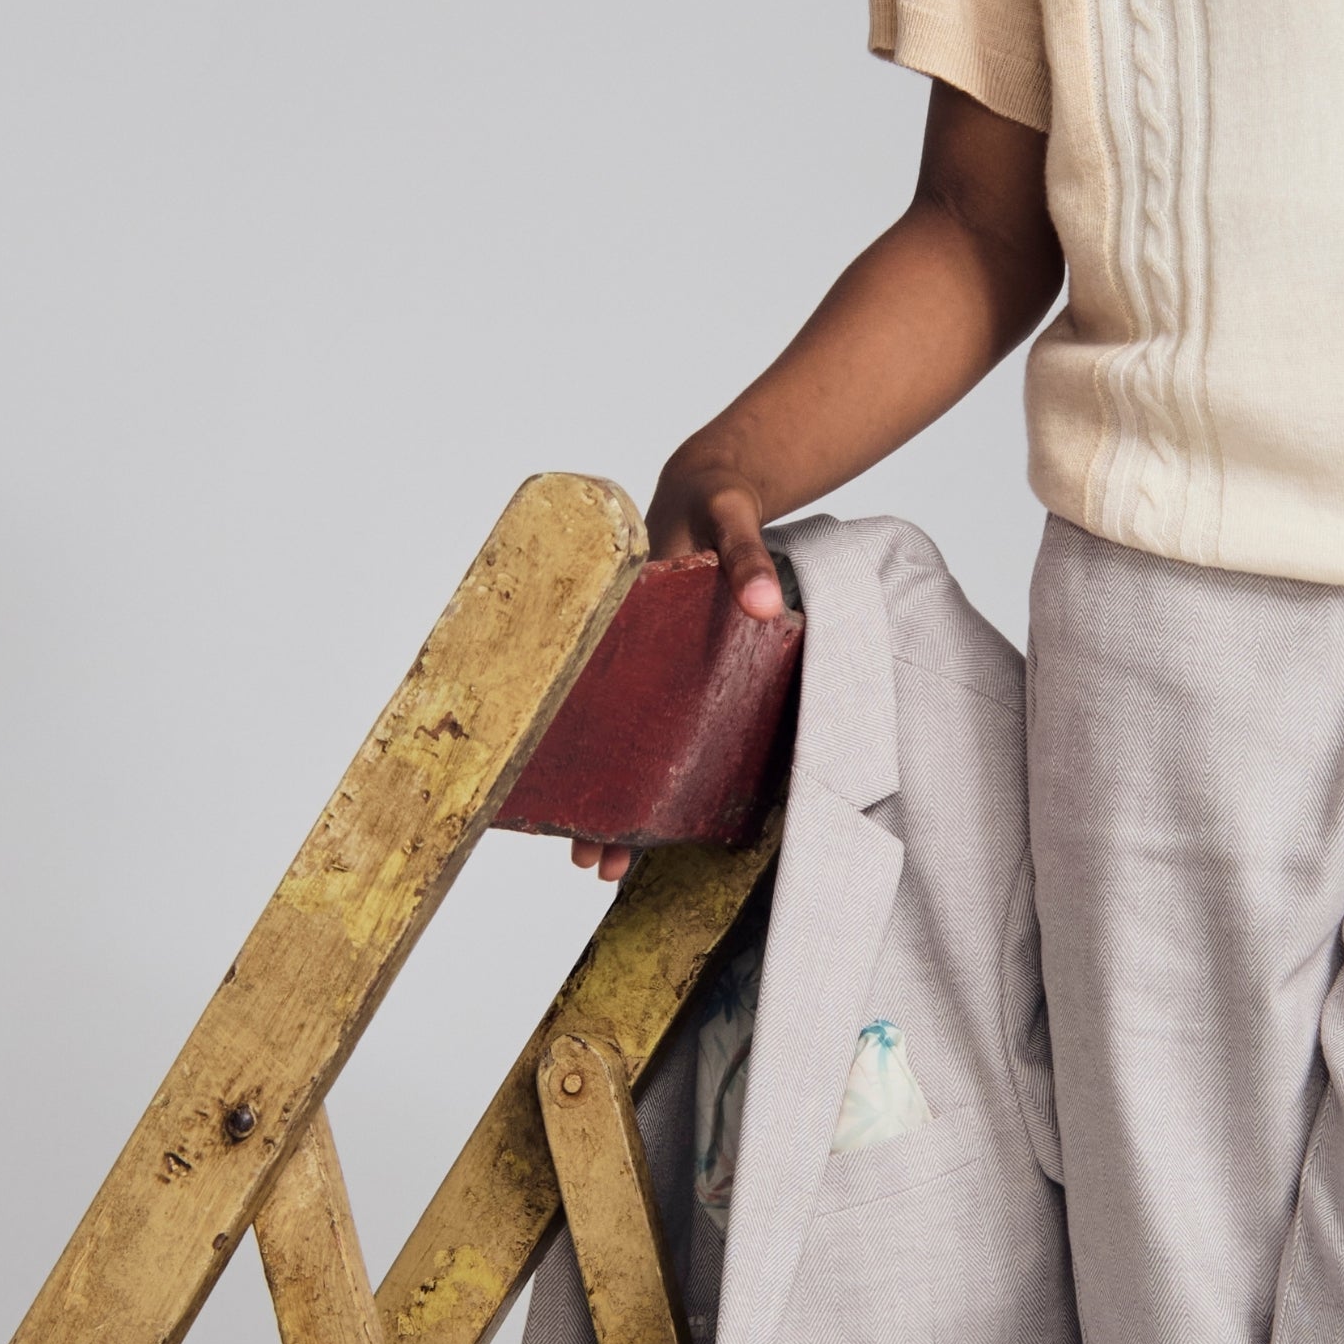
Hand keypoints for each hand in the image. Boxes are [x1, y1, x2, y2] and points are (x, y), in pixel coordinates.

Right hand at [560, 437, 787, 881]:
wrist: (719, 477)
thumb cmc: (717, 499)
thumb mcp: (731, 517)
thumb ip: (744, 559)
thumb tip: (762, 607)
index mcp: (620, 618)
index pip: (588, 704)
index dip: (581, 771)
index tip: (582, 837)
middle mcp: (621, 647)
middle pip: (597, 736)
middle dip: (595, 805)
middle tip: (593, 866)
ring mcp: (644, 659)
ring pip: (620, 734)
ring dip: (615, 794)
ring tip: (609, 861)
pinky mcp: (672, 661)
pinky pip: (656, 713)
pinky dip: (650, 754)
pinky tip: (651, 800)